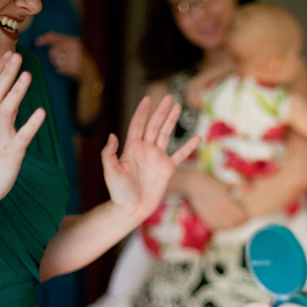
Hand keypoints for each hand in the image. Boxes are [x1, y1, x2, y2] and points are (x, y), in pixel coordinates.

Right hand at [0, 52, 45, 205]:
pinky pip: (21, 137)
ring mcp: (0, 139)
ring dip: (16, 92)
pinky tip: (42, 112)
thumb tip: (8, 96)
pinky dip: (31, 124)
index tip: (8, 53)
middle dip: (5, 73)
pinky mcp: (10, 154)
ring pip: (6, 110)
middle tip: (16, 55)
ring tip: (27, 75)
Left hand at [35, 31, 89, 79]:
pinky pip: (58, 68)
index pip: (56, 38)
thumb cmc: (80, 58)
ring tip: (64, 63)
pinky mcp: (72, 69)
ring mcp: (73, 59)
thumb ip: (62, 39)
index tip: (37, 42)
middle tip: (59, 59)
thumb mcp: (74, 45)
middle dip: (52, 55)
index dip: (45, 38)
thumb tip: (49, 31)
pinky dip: (60, 69)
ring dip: (56, 62)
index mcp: (74, 42)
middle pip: (53, 50)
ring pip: (54, 59)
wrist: (90, 73)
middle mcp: (74, 49)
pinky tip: (67, 69)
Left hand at [101, 95, 199, 219]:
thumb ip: (110, 154)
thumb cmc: (118, 192)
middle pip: (154, 125)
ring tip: (178, 106)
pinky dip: (188, 147)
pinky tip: (196, 138)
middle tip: (169, 97)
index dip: (142, 111)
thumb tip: (112, 135)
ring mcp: (157, 158)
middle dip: (161, 111)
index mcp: (132, 147)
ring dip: (171, 120)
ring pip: (166, 134)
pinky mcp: (167, 168)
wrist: (131, 209)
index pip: (138, 124)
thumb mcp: (110, 172)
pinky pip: (179, 155)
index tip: (147, 98)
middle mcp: (145, 149)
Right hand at [180, 171, 246, 229]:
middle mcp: (220, 209)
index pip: (240, 217)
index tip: (244, 217)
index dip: (244, 219)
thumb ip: (238, 187)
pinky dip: (218, 227)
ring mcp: (211, 214)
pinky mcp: (204, 217)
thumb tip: (250, 188)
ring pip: (223, 227)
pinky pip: (213, 227)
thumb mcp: (225, 184)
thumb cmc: (211, 182)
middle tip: (237, 222)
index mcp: (227, 201)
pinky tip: (219, 223)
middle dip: (237, 224)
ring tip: (229, 223)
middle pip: (233, 224)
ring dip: (227, 227)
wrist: (193, 184)